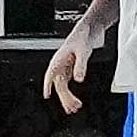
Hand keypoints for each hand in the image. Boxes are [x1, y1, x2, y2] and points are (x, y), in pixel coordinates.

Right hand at [40, 0, 112, 114]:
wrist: (90, 29)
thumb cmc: (83, 37)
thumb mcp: (83, 51)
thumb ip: (80, 66)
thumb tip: (78, 79)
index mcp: (59, 59)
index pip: (50, 74)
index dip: (47, 85)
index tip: (46, 95)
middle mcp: (61, 64)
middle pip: (59, 84)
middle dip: (65, 97)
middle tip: (73, 108)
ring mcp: (66, 67)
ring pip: (63, 86)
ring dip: (68, 98)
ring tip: (75, 107)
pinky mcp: (72, 68)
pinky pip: (69, 84)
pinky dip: (72, 94)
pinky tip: (76, 101)